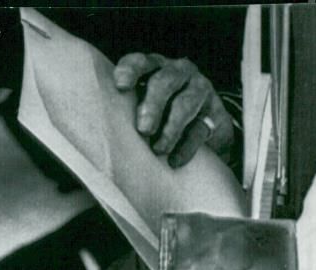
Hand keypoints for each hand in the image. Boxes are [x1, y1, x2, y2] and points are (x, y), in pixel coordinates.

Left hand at [114, 53, 234, 167]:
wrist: (203, 133)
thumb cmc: (159, 120)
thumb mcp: (141, 110)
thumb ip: (125, 112)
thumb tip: (100, 134)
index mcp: (154, 69)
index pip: (141, 63)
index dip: (130, 70)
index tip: (120, 86)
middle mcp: (178, 73)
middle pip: (164, 82)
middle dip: (152, 105)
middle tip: (144, 129)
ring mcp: (200, 90)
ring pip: (185, 104)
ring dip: (170, 129)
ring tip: (158, 150)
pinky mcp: (215, 114)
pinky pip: (200, 130)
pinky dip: (185, 148)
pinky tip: (174, 161)